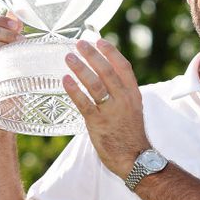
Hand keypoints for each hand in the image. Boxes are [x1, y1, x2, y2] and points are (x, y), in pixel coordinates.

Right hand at [0, 13, 23, 93]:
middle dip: (6, 31)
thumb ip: (15, 38)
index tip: (17, 24)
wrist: (4, 110)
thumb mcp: (18, 58)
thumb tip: (19, 14)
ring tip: (17, 49)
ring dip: (3, 41)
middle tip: (22, 40)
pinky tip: (0, 54)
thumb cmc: (13, 83)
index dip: (1, 18)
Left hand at [63, 39, 149, 178]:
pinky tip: (65, 80)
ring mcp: (111, 111)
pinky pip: (84, 103)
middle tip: (79, 44)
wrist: (135, 159)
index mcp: (133, 95)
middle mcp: (124, 100)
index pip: (123, 67)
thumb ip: (121, 94)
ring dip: (81, 69)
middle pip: (107, 71)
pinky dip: (74, 90)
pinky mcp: (98, 123)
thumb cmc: (130, 135)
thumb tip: (104, 79)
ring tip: (69, 58)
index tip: (99, 40)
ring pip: (95, 84)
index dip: (111, 52)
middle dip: (92, 55)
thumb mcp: (132, 110)